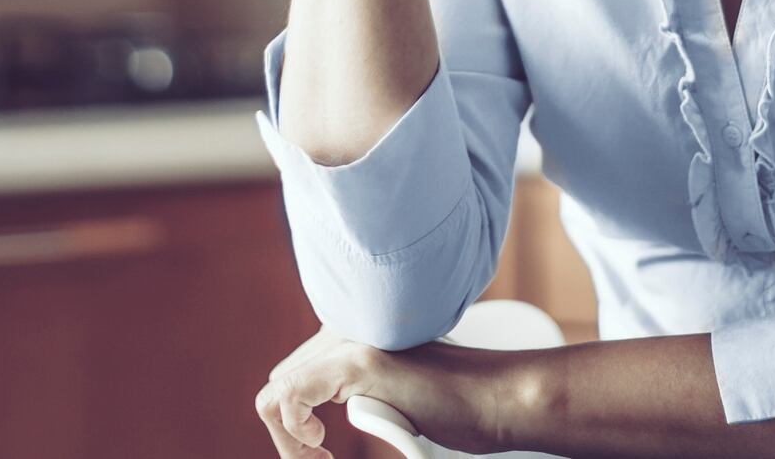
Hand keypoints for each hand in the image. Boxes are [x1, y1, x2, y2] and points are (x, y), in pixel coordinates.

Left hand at [254, 325, 521, 457]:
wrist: (499, 400)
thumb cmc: (459, 407)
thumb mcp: (393, 398)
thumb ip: (361, 393)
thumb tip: (314, 422)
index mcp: (349, 334)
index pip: (294, 378)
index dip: (294, 427)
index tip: (321, 455)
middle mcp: (343, 329)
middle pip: (279, 385)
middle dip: (288, 438)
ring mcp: (349, 341)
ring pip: (275, 394)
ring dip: (287, 442)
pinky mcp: (357, 361)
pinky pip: (291, 396)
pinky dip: (294, 434)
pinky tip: (321, 445)